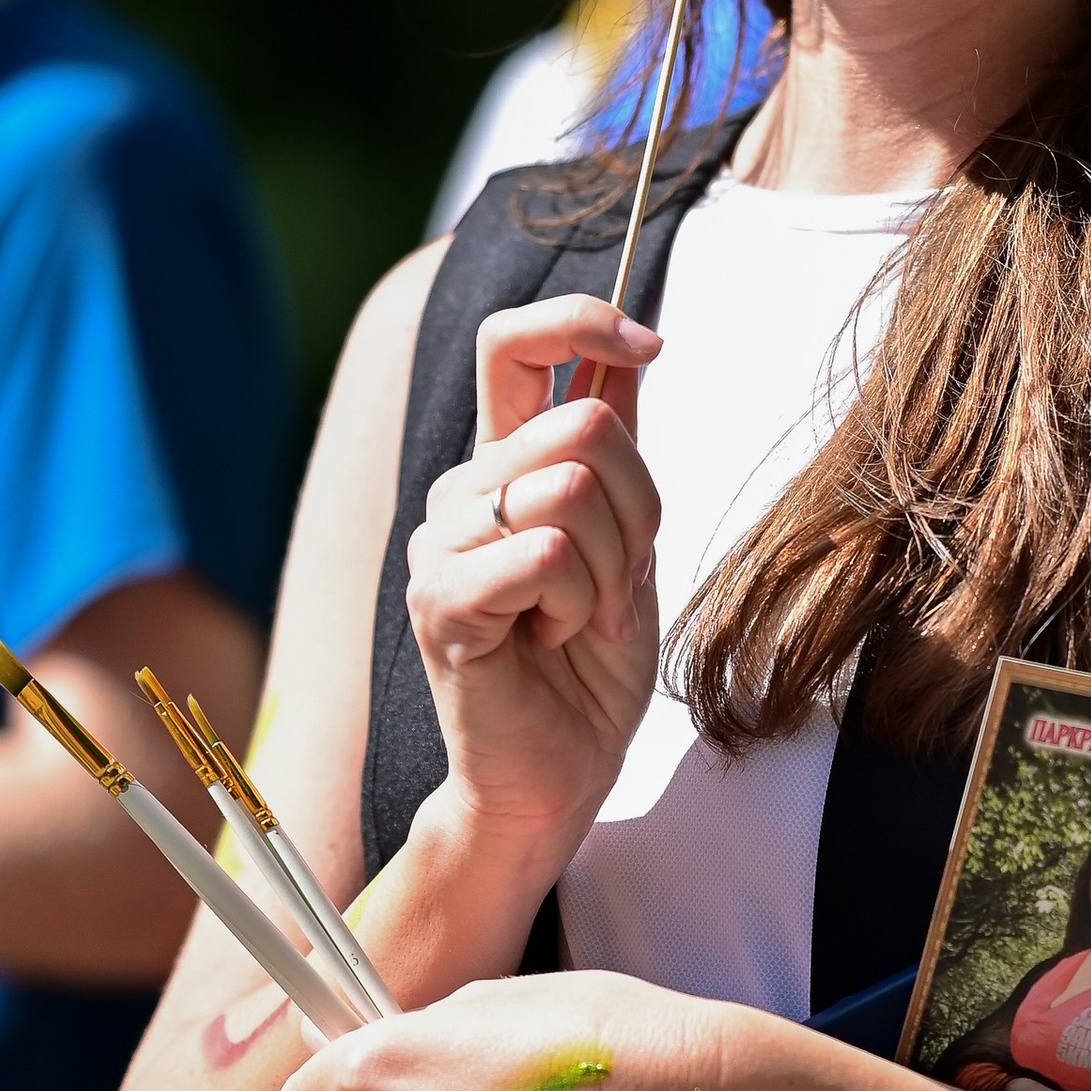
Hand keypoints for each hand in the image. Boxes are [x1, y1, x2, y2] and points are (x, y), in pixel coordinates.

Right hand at [408, 296, 663, 863]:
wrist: (557, 770)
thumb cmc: (589, 664)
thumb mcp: (627, 541)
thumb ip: (617, 450)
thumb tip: (631, 351)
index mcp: (503, 462)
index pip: (512, 341)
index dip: (583, 320)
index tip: (651, 344)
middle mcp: (462, 489)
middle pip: (583, 424)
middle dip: (638, 506)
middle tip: (622, 577)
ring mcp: (441, 542)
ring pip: (568, 489)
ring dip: (611, 566)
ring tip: (584, 616)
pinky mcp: (440, 601)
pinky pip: (543, 555)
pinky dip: (578, 602)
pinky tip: (554, 638)